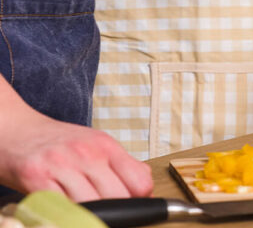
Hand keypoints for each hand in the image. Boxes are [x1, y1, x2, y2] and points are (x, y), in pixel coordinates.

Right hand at [0, 109, 152, 201]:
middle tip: (105, 212)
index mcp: (107, 146)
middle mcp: (87, 153)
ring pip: (92, 205)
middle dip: (115, 210)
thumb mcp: (95, 144)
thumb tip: (145, 186)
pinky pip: (60, 208)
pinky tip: (64, 211)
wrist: (14, 128)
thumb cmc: (57, 141)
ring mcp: (62, 165)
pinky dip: (66, 215)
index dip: (140, 199)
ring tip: (84, 212)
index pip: (140, 181)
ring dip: (90, 215)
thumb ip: (120, 164)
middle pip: (119, 197)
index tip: (131, 205)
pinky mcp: (37, 178)